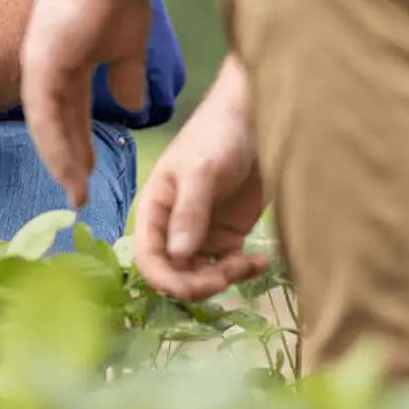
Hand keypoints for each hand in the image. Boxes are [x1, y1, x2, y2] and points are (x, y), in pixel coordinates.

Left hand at [21, 0, 150, 207]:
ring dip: (60, 160)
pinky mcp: (39, 63)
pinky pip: (43, 114)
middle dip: (68, 160)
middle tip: (79, 195)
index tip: (91, 172)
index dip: (79, 144)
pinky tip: (68, 168)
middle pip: (56, 124)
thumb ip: (126, 74)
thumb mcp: (128, 46)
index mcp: (67, 62)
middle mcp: (48, 67)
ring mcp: (40, 65)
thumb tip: (130, 103)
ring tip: (76, 191)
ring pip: (46, 125)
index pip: (71, 112)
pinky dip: (54, 143)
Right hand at [134, 60, 267, 299]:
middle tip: (229, 274)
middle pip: (175, 273)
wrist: (256, 121)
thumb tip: (177, 256)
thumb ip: (189, 212)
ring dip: (224, 279)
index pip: (148, 257)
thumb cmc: (218, 135)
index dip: (165, 279)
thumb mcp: (201, 171)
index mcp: (155, 208)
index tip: (195, 287)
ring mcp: (201, 232)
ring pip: (203, 275)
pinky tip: (261, 260)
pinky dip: (244, 271)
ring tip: (250, 262)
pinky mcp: (228, 235)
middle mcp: (173, 225)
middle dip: (200, 282)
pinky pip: (229, 267)